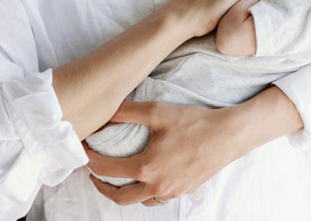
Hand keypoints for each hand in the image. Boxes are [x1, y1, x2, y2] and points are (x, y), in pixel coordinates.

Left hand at [86, 99, 247, 206]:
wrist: (228, 136)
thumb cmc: (194, 122)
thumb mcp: (158, 110)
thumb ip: (128, 111)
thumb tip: (105, 109)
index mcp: (145, 168)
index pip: (107, 169)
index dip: (90, 161)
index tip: (82, 154)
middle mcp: (155, 186)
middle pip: (119, 197)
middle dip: (102, 187)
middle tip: (93, 174)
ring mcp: (171, 191)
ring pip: (140, 201)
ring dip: (125, 192)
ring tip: (120, 177)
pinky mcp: (184, 190)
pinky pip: (158, 198)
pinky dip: (146, 192)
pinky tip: (149, 179)